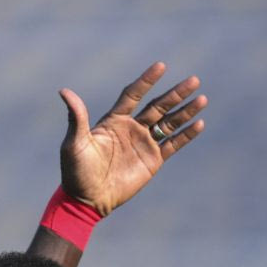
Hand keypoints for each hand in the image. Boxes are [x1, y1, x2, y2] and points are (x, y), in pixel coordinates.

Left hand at [58, 63, 206, 216]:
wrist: (88, 200)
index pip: (134, 95)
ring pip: (169, 122)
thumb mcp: (74, 143)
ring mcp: (144, 143)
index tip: (161, 66)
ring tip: (202, 98)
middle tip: (194, 80)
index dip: (147, 81)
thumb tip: (64, 91)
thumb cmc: (76, 171)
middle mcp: (131, 128)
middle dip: (175, 94)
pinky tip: (199, 123)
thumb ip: (76, 117)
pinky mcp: (152, 161)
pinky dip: (186, 135)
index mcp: (114, 120)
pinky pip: (173, 144)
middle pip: (158, 106)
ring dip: (185, 111)